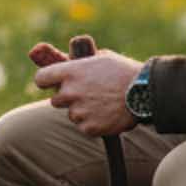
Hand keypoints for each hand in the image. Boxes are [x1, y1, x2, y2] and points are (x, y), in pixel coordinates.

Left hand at [29, 43, 143, 138]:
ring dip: (81, 111)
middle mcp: (70, 92)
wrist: (144, 93)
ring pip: (71, 114)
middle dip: (68, 98)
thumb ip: (79, 62)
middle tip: (86, 94)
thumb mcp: (100, 57)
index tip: (51, 82)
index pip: (41, 79)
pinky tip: (106, 114)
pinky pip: (83, 126)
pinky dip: (92, 123)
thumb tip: (67, 61)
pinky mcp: (88, 127)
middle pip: (56, 99)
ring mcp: (78, 111)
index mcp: (70, 71)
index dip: (46, 81)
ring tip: (102, 104)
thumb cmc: (123, 71)